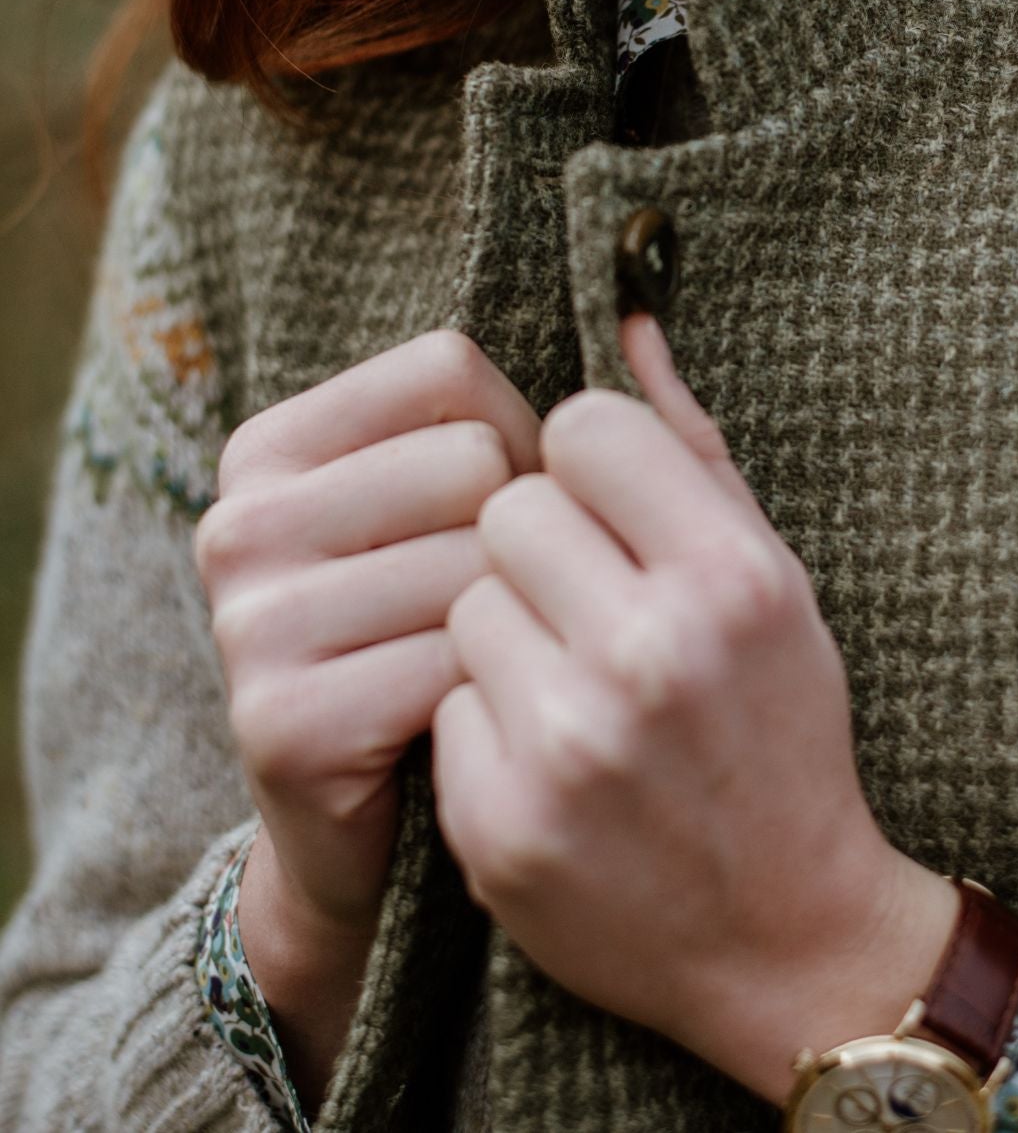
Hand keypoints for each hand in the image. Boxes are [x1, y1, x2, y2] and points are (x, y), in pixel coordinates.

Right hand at [194, 331, 540, 938]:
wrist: (386, 837)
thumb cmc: (452, 639)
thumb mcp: (479, 513)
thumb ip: (567, 419)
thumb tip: (646, 312)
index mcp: (270, 446)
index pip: (449, 368)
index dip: (517, 438)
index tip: (501, 510)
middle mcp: (237, 521)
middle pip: (470, 461)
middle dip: (521, 536)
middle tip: (500, 604)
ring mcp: (250, 622)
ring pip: (478, 560)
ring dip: (519, 619)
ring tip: (490, 662)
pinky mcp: (283, 720)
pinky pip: (462, 660)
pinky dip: (500, 694)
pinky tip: (472, 721)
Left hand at [433, 314, 958, 1103]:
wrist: (786, 938)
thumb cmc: (779, 726)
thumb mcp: (771, 578)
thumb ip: (689, 445)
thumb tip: (625, 311)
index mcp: (732, 577)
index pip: (587, 427)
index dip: (591, 461)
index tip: (613, 508)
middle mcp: (652, 655)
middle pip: (508, 509)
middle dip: (537, 545)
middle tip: (586, 600)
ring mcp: (571, 746)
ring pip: (464, 602)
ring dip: (505, 631)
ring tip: (570, 680)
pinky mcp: (500, 825)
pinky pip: (444, 704)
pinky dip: (483, 722)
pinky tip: (545, 756)